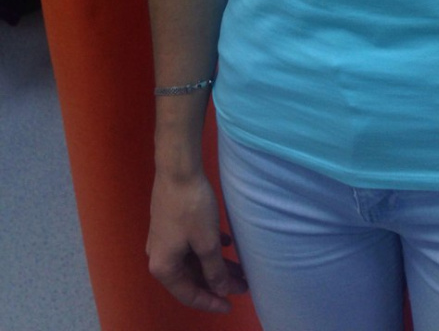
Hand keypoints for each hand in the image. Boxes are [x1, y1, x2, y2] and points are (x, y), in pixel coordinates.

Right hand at [147, 169, 247, 312]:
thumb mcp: (207, 243)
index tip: (232, 305)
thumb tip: (221, 290)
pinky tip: (227, 243)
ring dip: (216, 264)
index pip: (189, 294)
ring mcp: (165, 239)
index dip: (211, 302)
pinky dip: (209, 248)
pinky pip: (191, 244)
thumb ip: (215, 270)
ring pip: (194, 260)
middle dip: (218, 282)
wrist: (178, 169)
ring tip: (240, 267)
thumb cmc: (192, 208)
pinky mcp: (171, 223)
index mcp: (164, 267)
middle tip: (243, 284)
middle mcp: (159, 256)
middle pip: (192, 277)